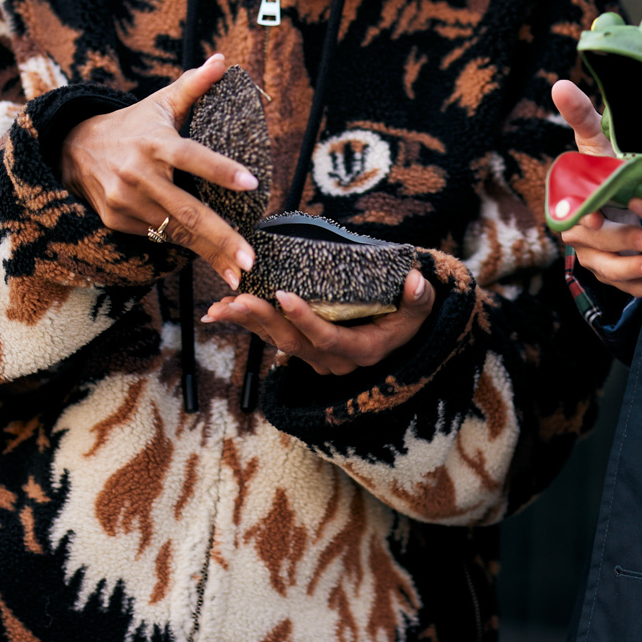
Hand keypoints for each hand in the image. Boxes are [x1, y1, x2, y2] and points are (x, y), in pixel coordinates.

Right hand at [58, 54, 258, 287]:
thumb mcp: (159, 103)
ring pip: (174, 232)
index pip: (192, 156)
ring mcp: (126, 201)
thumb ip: (193, 85)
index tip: (252, 183)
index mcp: (155, 142)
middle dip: (221, 237)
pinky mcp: (117, 221)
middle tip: (250, 257)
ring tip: (238, 273)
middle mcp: (139, 174)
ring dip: (207, 254)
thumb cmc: (132, 125)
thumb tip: (222, 61)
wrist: (72, 149)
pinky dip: (183, 249)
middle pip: (187, 210)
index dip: (221, 170)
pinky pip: (157, 237)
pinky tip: (209, 258)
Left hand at [204, 270, 435, 375]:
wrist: (401, 337)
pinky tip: (221, 310)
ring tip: (220, 306)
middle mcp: (334, 361)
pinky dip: (247, 323)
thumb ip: (420, 298)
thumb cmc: (409, 316)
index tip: (283, 295)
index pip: (329, 338)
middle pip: (294, 343)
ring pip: (276, 342)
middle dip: (264, 321)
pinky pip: (271, 336)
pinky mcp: (303, 348)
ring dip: (247, 324)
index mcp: (362, 350)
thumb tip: (416, 281)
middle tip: (238, 298)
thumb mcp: (421, 309)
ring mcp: (316, 357)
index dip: (305, 319)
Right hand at [552, 79, 641, 296]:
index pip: (570, 213)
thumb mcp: (599, 141)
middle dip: (620, 245)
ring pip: (607, 270)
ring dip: (632, 272)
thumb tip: (559, 85)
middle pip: (592, 245)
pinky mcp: (615, 271)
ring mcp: (595, 254)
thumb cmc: (611, 163)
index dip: (580, 217)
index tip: (593, 219)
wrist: (629, 188)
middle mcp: (579, 232)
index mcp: (572, 200)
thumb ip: (581, 116)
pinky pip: (626, 287)